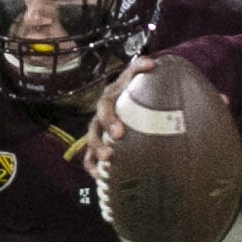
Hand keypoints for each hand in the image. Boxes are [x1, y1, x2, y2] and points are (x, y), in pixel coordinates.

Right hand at [82, 57, 155, 181]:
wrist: (131, 99)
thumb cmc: (137, 90)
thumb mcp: (138, 77)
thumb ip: (142, 68)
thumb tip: (153, 64)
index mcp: (112, 97)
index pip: (108, 103)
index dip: (111, 117)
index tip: (120, 131)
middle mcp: (102, 112)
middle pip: (99, 120)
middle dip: (106, 130)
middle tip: (118, 137)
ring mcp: (98, 128)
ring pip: (92, 139)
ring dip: (97, 149)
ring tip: (107, 160)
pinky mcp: (98, 143)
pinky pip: (89, 156)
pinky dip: (92, 166)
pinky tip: (100, 177)